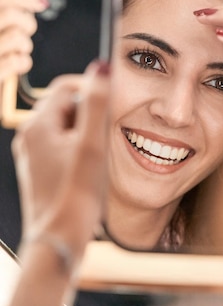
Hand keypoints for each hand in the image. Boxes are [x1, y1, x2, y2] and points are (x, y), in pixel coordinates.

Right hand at [0, 0, 47, 80]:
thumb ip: (5, 1)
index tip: (41, 1)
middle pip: (13, 16)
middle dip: (27, 23)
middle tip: (25, 30)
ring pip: (19, 39)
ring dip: (24, 45)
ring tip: (16, 50)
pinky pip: (19, 61)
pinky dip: (23, 62)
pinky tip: (15, 64)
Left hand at [11, 61, 110, 257]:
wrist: (59, 239)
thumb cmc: (77, 194)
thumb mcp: (92, 144)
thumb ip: (97, 102)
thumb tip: (101, 66)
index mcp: (38, 125)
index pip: (66, 86)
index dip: (91, 90)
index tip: (111, 107)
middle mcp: (29, 136)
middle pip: (64, 106)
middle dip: (89, 114)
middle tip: (106, 135)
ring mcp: (31, 154)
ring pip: (63, 127)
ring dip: (85, 133)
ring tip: (100, 155)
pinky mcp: (38, 171)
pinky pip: (60, 146)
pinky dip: (77, 150)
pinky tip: (89, 170)